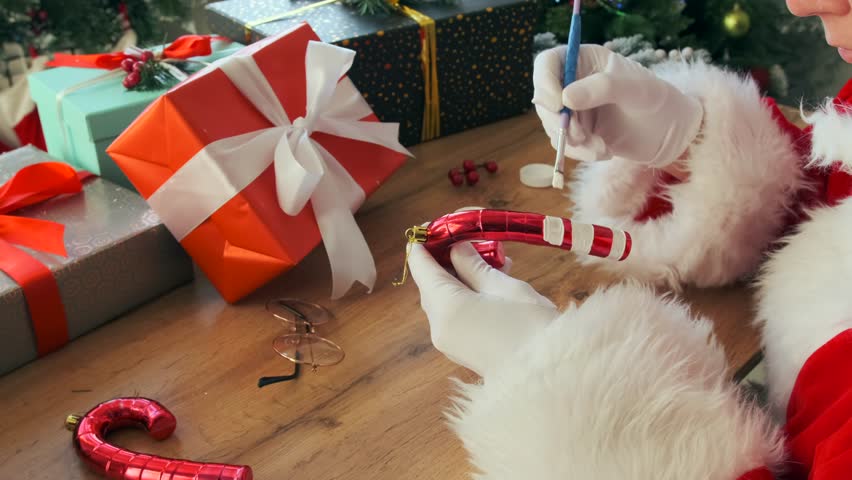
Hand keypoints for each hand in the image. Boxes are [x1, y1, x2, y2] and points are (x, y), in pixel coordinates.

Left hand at [408, 242, 558, 376]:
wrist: (550, 377)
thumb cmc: (532, 328)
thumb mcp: (505, 286)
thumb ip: (475, 266)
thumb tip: (457, 249)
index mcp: (445, 307)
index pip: (421, 266)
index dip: (425, 243)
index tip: (437, 225)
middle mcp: (439, 325)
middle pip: (432, 282)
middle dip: (448, 258)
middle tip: (474, 238)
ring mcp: (449, 341)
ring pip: (443, 298)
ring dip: (460, 276)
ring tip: (493, 260)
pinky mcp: (462, 349)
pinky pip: (454, 313)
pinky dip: (465, 295)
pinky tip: (492, 283)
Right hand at [532, 44, 702, 167]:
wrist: (672, 134)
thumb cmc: (659, 101)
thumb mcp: (636, 90)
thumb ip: (602, 88)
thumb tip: (565, 98)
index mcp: (584, 60)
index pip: (547, 64)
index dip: (545, 83)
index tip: (559, 105)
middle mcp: (573, 82)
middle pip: (544, 99)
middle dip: (559, 122)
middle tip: (580, 136)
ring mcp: (574, 109)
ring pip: (552, 125)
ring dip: (572, 141)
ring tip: (601, 148)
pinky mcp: (578, 132)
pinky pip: (564, 144)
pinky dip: (580, 152)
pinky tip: (604, 152)